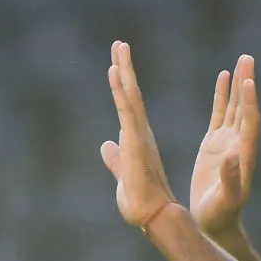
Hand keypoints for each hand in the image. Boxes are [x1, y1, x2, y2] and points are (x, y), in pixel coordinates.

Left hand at [99, 40, 177, 229]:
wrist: (153, 216)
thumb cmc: (141, 201)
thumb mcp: (123, 175)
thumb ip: (115, 159)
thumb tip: (106, 145)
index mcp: (137, 139)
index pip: (128, 105)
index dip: (122, 84)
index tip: (117, 63)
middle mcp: (140, 132)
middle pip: (130, 93)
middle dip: (124, 67)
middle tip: (119, 44)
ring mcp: (139, 134)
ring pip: (130, 96)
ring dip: (123, 70)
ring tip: (119, 47)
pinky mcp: (136, 141)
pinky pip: (128, 109)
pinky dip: (121, 89)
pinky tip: (115, 71)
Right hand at [188, 55, 259, 235]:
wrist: (214, 222)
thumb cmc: (221, 214)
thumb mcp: (226, 199)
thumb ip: (230, 178)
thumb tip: (233, 156)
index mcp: (244, 155)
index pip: (250, 122)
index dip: (250, 102)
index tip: (248, 81)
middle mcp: (239, 144)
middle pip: (246, 108)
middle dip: (247, 83)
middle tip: (247, 58)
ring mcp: (227, 142)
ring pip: (235, 107)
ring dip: (238, 84)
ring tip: (241, 60)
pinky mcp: (214, 144)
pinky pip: (220, 114)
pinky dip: (222, 96)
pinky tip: (223, 77)